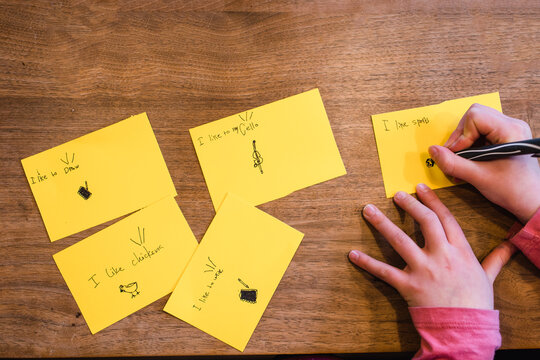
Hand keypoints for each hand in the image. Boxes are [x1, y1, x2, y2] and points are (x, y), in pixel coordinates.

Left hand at [349, 184, 516, 308]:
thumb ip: (495, 259)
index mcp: (460, 251)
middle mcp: (441, 256)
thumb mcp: (488, 277)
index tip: (421, 187)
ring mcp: (424, 270)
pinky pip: (384, 271)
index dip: (433, 201)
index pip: (446, 218)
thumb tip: (509, 245)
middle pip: (425, 222)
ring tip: (368, 210)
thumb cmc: (475, 303)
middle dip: (410, 205)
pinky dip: (367, 263)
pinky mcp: (409, 285)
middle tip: (396, 194)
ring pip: (400, 240)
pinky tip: (352, 254)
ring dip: (382, 224)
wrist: (465, 329)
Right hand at [428, 104, 539, 223]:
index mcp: (510, 130)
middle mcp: (511, 125)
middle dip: (460, 136)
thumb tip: (433, 151)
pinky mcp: (505, 137)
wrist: (531, 201)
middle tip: (456, 156)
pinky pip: (481, 132)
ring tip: (462, 161)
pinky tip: (470, 161)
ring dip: (464, 141)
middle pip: (474, 116)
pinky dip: (470, 145)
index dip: (461, 135)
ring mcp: (509, 130)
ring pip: (475, 123)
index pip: (475, 117)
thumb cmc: (514, 190)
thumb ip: (453, 164)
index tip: (457, 154)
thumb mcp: (478, 177)